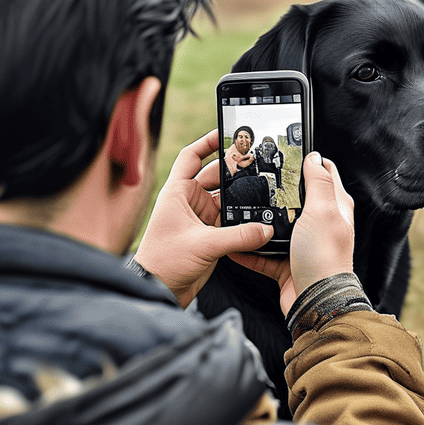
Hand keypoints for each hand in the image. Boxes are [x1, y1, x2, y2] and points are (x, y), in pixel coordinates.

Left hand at [134, 130, 273, 307]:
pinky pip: (230, 221)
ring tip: (263, 189)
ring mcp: (200, 218)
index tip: (227, 133)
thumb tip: (265, 229)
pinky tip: (257, 218)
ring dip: (241, 197)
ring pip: (226, 199)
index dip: (208, 142)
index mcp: (177, 192)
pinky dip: (242, 219)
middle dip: (236, 170)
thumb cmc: (163, 263)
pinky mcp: (209, 236)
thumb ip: (238, 236)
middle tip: (257, 164)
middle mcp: (189, 202)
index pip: (192, 156)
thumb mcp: (203, 245)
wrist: (158, 291)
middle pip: (216, 176)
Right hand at [232, 153, 354, 315]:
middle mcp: (318, 225)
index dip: (306, 160)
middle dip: (274, 190)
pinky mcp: (286, 264)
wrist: (315, 301)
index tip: (285, 152)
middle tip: (254, 179)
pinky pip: (261, 253)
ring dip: (257, 222)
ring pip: (274, 226)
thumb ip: (318, 182)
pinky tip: (234, 244)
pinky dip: (247, 250)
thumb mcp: (322, 211)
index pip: (322, 174)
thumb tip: (315, 156)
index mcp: (333, 207)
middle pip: (294, 199)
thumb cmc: (324, 257)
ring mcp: (301, 245)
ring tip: (238, 210)